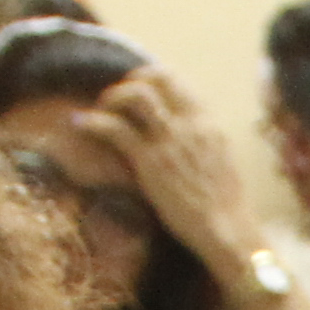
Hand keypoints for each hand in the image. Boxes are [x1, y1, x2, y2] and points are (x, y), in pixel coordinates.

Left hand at [88, 66, 267, 279]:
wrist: (229, 232)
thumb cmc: (228, 207)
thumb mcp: (222, 163)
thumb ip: (203, 143)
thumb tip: (188, 139)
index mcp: (210, 124)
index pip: (179, 82)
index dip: (152, 80)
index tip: (140, 93)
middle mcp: (191, 124)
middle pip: (158, 77)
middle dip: (131, 81)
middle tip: (118, 100)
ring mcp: (171, 141)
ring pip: (136, 94)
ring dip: (113, 96)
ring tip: (100, 110)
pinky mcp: (151, 161)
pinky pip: (115, 128)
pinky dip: (93, 122)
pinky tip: (80, 124)